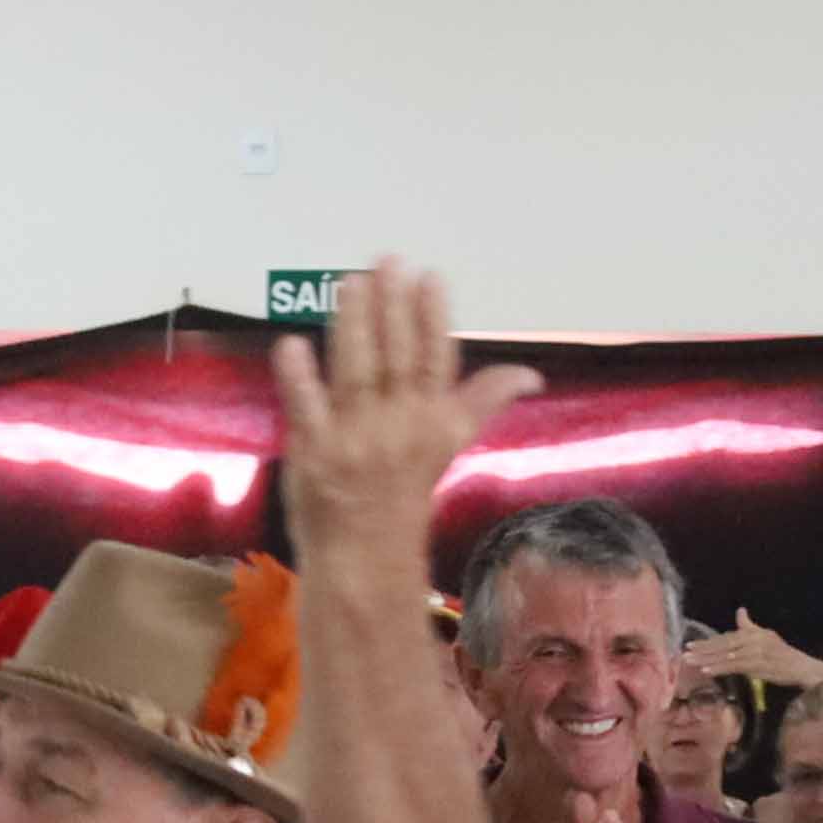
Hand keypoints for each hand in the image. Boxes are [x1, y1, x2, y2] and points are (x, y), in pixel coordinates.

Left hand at [266, 263, 542, 591]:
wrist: (365, 560)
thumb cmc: (402, 499)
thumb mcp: (447, 447)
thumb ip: (480, 402)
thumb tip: (530, 374)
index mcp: (432, 422)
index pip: (435, 360)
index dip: (432, 318)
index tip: (430, 277)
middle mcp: (397, 427)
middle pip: (396, 357)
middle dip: (391, 308)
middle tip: (385, 262)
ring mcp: (353, 440)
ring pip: (356, 372)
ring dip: (352, 326)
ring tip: (349, 283)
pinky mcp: (312, 454)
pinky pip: (306, 410)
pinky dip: (299, 379)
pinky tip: (292, 344)